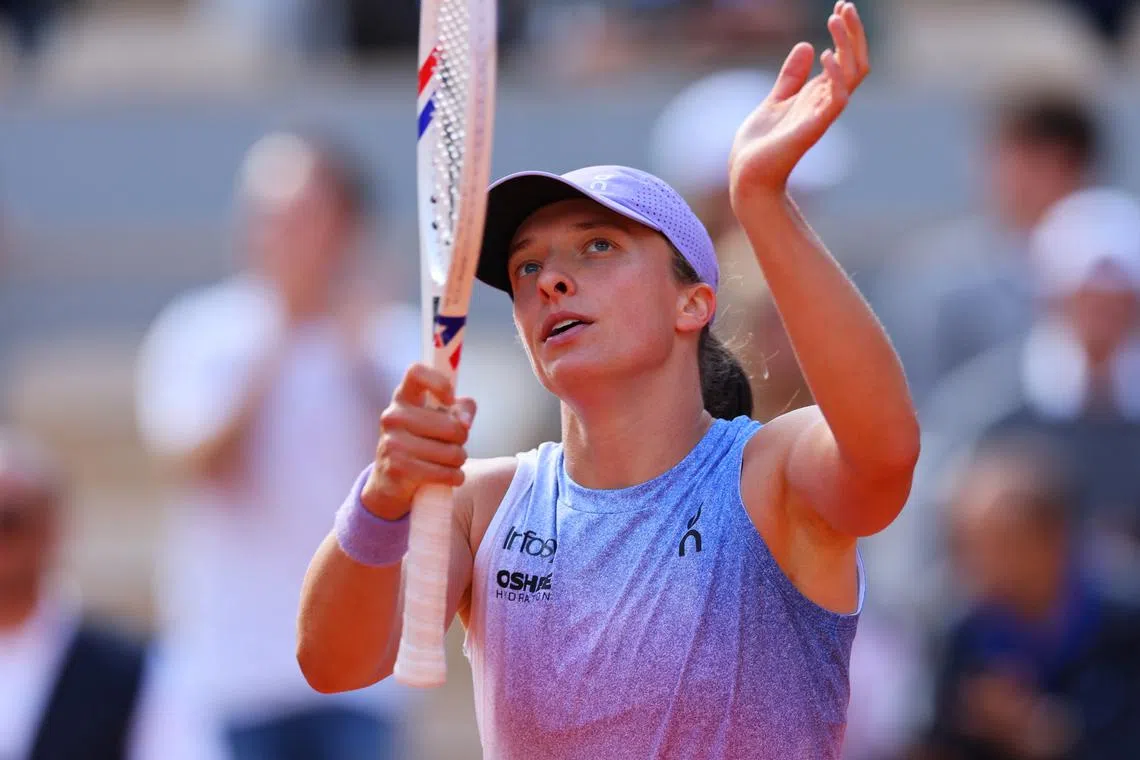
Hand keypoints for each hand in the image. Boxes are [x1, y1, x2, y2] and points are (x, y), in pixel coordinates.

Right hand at [362, 363, 475, 519]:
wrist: (390, 482)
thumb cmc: (422, 443)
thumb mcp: (440, 419)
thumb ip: (461, 409)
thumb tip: (465, 421)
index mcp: (403, 397)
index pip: (416, 372)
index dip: (440, 383)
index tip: (450, 401)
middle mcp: (393, 416)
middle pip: (451, 425)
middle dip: (462, 438)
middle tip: (455, 444)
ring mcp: (392, 442)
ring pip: (451, 452)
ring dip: (459, 461)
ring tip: (450, 462)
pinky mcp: (397, 467)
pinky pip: (445, 473)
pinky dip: (455, 477)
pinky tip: (450, 476)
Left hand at [729, 2, 868, 204]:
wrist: (747, 176)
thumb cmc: (760, 145)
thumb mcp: (774, 100)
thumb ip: (791, 76)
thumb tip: (805, 46)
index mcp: (818, 96)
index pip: (845, 59)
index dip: (846, 33)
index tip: (840, 6)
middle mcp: (825, 103)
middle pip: (855, 62)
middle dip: (853, 33)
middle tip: (844, 5)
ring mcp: (821, 115)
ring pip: (852, 75)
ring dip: (847, 44)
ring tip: (835, 18)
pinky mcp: (812, 128)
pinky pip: (837, 100)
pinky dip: (835, 76)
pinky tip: (826, 54)